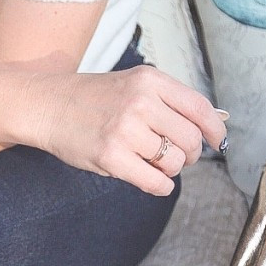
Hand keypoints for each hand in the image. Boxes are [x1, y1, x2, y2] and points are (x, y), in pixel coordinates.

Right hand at [20, 60, 226, 195]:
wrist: (48, 105)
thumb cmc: (93, 98)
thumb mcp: (133, 84)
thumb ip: (168, 101)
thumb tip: (211, 126)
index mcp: (149, 80)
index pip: (199, 108)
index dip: (215, 129)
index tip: (217, 141)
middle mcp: (140, 102)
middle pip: (190, 140)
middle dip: (190, 154)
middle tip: (176, 155)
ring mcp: (125, 130)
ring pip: (174, 162)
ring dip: (170, 169)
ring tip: (152, 161)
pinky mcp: (111, 156)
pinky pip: (156, 182)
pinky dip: (160, 185)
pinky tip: (151, 179)